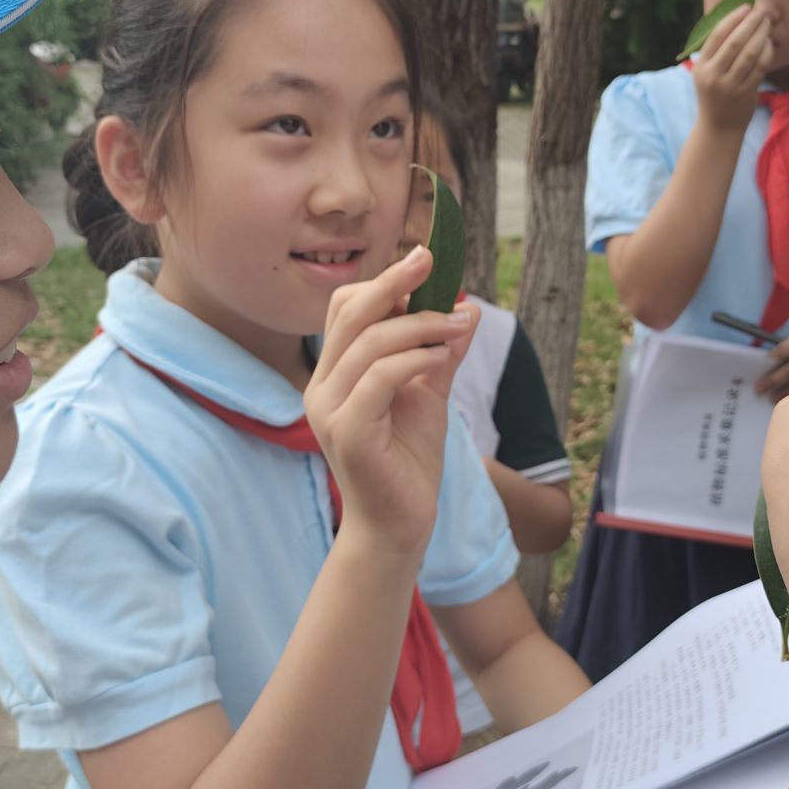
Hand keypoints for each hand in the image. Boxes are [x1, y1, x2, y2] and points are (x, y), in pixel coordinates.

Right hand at [306, 246, 477, 556]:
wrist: (400, 527)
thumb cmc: (408, 464)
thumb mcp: (429, 396)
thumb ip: (441, 353)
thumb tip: (467, 307)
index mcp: (333, 375)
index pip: (345, 310)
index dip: (382, 284)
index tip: (425, 266)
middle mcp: (321, 387)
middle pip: (350, 314)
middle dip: (393, 283)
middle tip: (431, 261)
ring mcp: (329, 410)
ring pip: (369, 341)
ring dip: (420, 324)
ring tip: (457, 326)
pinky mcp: (348, 432)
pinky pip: (379, 377)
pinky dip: (415, 358)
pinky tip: (443, 358)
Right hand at [689, 2, 774, 130]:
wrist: (718, 127)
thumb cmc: (714, 95)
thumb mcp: (706, 74)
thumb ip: (717, 53)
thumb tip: (737, 22)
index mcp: (701, 66)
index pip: (717, 36)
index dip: (733, 19)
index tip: (746, 7)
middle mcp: (713, 75)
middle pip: (734, 42)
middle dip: (750, 23)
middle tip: (761, 11)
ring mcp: (730, 85)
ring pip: (749, 53)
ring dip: (761, 35)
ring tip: (767, 23)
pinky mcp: (746, 92)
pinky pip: (760, 67)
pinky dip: (766, 52)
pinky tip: (770, 43)